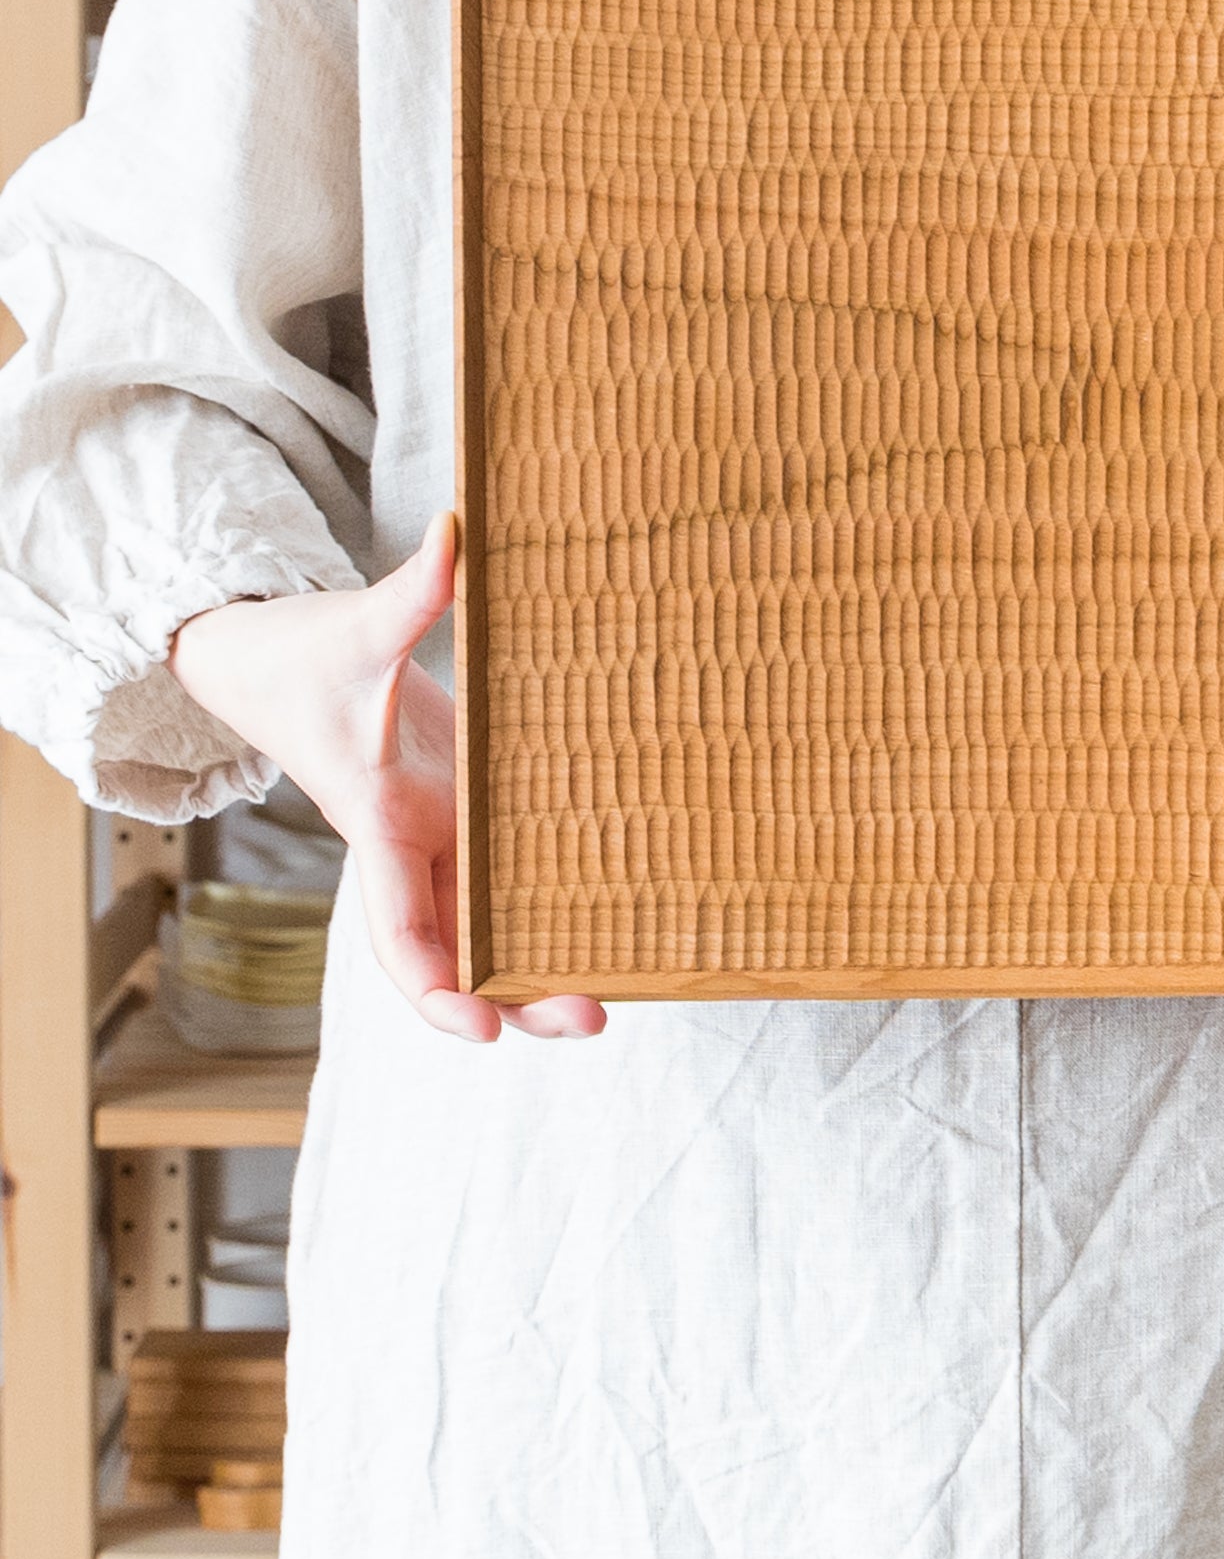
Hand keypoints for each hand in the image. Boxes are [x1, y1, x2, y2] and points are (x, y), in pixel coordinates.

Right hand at [168, 514, 605, 1043]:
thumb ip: (410, 592)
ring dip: (539, 961)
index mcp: (374, 823)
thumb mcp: (356, 626)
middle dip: (514, 995)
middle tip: (591, 1019)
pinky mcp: (462, 813)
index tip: (479, 1025)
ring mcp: (438, 836)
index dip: (433, 984)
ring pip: (486, 924)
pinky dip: (544, 905)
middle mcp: (410, 846)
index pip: (394, 926)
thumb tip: (456, 533)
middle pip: (457, 949)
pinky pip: (503, 878)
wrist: (272, 663)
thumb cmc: (306, 657)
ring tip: (615, 990)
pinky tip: (610, 918)